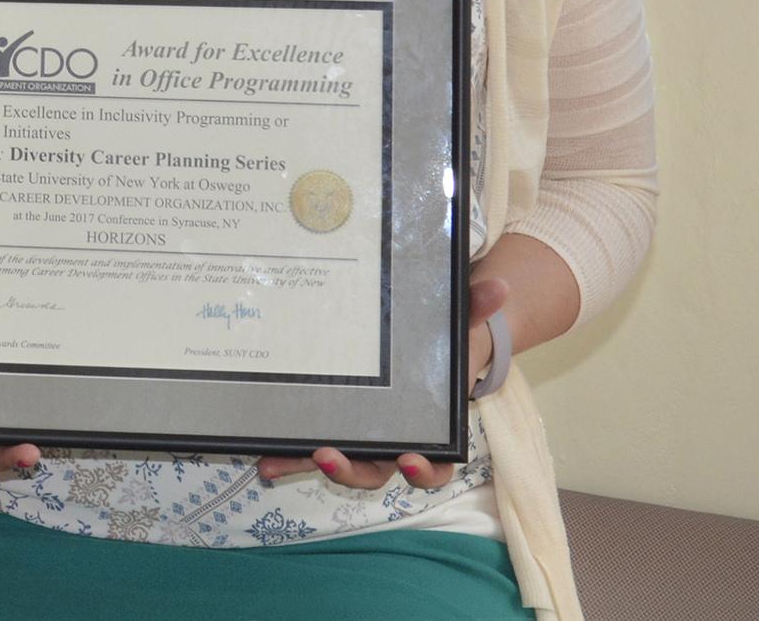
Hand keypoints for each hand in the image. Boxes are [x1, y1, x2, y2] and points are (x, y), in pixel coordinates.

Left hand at [258, 272, 508, 488]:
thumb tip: (497, 287)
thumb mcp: (459, 325)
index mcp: (429, 428)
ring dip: (305, 464)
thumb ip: (475, 308)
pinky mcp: (328, 424)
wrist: (418, 343)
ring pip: (335, 462)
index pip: (433, 466)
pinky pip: (307, 445)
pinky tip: (261, 455)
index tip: (409, 461)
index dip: (423, 471)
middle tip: (328, 455)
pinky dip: (286, 453)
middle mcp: (391, 441)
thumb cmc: (442, 342)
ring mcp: (357, 436)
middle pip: (375, 470)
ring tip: (276, 461)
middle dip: (351, 469)